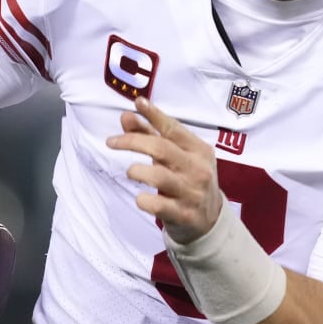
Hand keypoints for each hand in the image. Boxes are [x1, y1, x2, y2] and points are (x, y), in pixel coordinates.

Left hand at [106, 97, 224, 243]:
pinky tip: (140, 198)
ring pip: (158, 176)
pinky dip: (144, 200)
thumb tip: (127, 116)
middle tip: (112, 142)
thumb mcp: (178, 157)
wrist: (210, 220)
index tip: (137, 103)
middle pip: (161, 148)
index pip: (173, 128)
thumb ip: (152, 136)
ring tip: (131, 172)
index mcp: (199, 151)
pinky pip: (158, 205)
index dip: (154, 115)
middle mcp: (198, 170)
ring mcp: (191, 193)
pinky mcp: (183, 214)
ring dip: (137, 171)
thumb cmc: (189, 181)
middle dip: (132, 141)